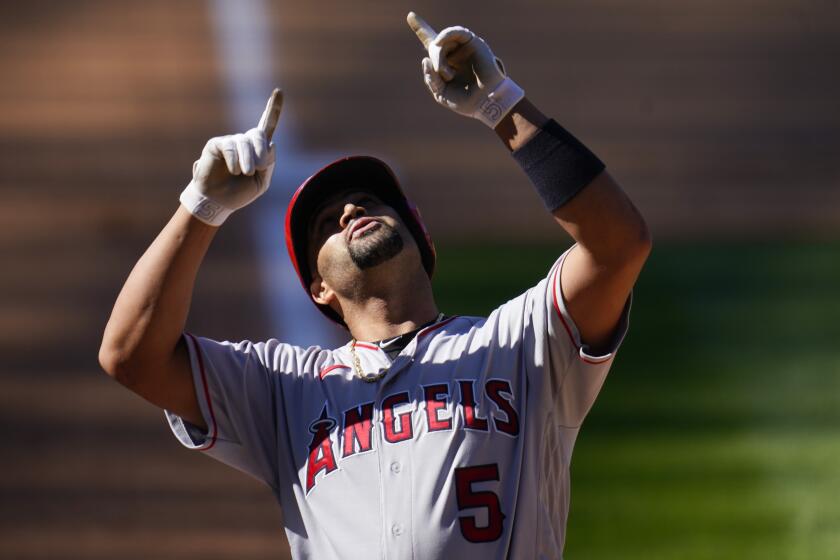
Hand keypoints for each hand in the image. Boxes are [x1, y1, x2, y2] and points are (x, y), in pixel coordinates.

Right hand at [179, 89, 282, 225]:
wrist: (219, 202)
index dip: (273, 109)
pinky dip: (234, 160)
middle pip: (259, 134)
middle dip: (261, 151)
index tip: (279, 91)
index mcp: (257, 149)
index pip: (267, 125)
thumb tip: (270, 143)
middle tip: (257, 169)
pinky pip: (230, 146)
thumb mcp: (262, 182)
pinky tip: (233, 170)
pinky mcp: (216, 145)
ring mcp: (230, 142)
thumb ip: (269, 164)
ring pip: (245, 142)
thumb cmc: (239, 193)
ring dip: (248, 160)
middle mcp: (244, 141)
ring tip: (245, 173)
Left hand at [407, 12, 523, 128]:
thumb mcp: (441, 92)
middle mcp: (453, 53)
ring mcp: (463, 47)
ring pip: (442, 42)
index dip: (421, 29)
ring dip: (439, 57)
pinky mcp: (473, 42)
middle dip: (435, 60)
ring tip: (446, 73)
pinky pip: (456, 32)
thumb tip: (424, 59)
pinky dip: (446, 35)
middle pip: (434, 47)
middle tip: (443, 75)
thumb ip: (431, 78)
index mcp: (445, 64)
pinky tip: (439, 42)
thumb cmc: (465, 100)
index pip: (431, 43)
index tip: (410, 15)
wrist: (485, 101)